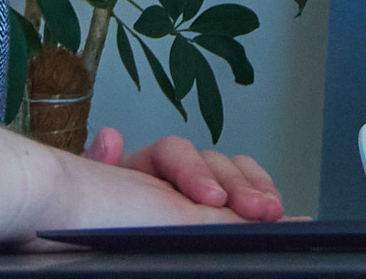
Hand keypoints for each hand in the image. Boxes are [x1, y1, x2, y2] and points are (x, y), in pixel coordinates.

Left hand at [85, 127, 284, 221]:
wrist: (70, 227)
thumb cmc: (76, 217)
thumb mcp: (86, 188)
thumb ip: (98, 167)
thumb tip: (110, 138)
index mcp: (141, 167)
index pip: (175, 154)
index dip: (195, 173)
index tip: (210, 200)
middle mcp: (173, 179)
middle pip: (216, 164)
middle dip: (240, 185)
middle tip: (256, 208)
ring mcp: (197, 201)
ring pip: (237, 180)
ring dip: (257, 191)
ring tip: (272, 211)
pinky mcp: (219, 221)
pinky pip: (248, 210)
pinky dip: (270, 206)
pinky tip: (295, 218)